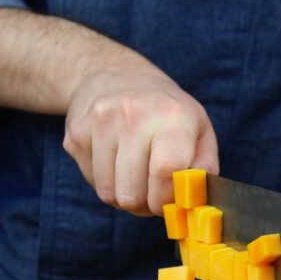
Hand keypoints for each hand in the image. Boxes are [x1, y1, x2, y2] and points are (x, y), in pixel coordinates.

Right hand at [63, 65, 217, 215]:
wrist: (116, 74)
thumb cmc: (166, 111)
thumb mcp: (199, 128)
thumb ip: (204, 167)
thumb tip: (194, 200)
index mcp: (172, 116)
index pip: (165, 170)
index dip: (165, 199)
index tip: (168, 202)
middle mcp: (133, 115)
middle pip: (132, 194)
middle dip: (144, 204)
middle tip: (151, 193)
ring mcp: (99, 123)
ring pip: (109, 194)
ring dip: (124, 195)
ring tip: (135, 177)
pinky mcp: (76, 134)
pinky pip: (91, 183)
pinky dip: (106, 182)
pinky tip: (115, 162)